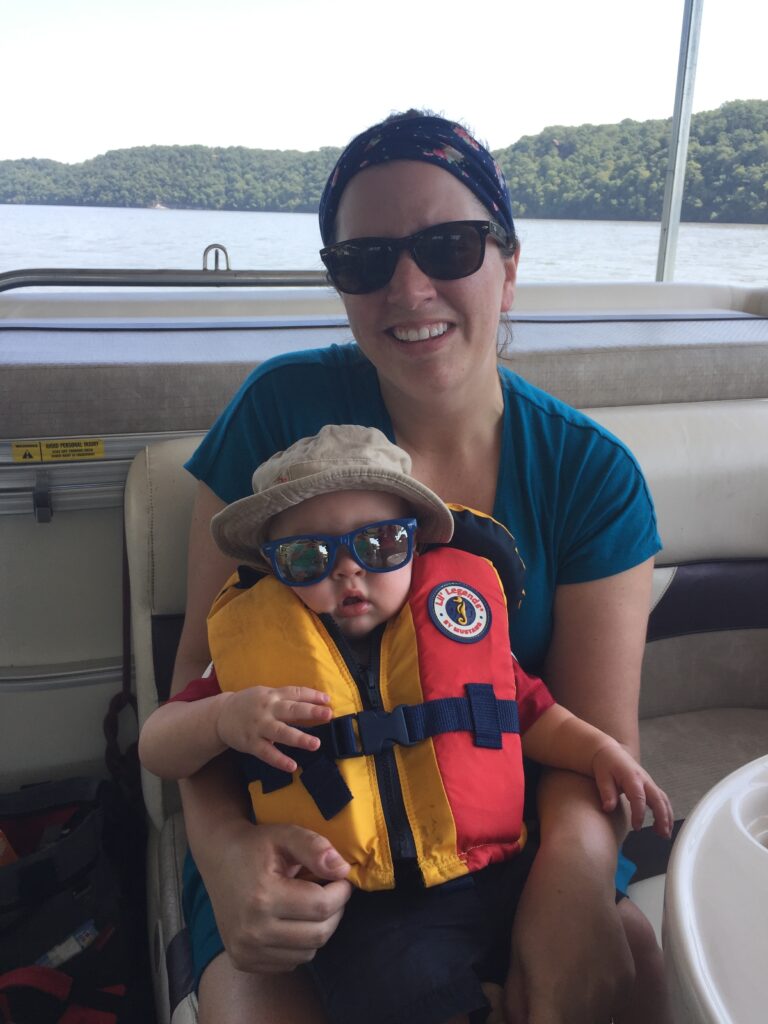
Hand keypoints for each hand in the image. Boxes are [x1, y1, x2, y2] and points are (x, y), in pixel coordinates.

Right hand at [202, 820, 352, 972]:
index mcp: (262, 897)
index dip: (341, 891)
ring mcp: (245, 951)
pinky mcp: (243, 961)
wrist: (218, 859)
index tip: (342, 879)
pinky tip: (293, 920)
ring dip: (319, 929)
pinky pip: (290, 962)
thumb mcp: (285, 835)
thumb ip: (315, 847)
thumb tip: (342, 870)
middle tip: (332, 891)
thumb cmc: (255, 846)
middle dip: (335, 912)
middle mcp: (252, 931)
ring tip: (310, 904)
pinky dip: (300, 944)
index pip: (321, 906)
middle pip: (318, 934)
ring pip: (308, 952)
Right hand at [216, 685, 332, 771]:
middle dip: (310, 713)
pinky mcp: (250, 743)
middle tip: (328, 715)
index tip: (327, 700)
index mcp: (272, 695)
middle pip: (290, 710)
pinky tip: (292, 766)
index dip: (312, 695)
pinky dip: (279, 760)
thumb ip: (285, 698)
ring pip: (281, 732)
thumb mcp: (266, 695)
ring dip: (299, 738)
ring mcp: (258, 727)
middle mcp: (267, 709)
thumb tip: (313, 702)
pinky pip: (267, 753)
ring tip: (316, 744)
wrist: (220, 715)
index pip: (295, 693)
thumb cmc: (250, 704)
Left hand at [504, 838, 634, 1023]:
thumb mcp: (516, 957)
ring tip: (564, 983)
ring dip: (578, 1013)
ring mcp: (614, 993)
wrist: (579, 873)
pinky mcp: (628, 978)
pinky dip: (597, 997)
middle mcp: (591, 1007)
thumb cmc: (539, 910)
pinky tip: (584, 969)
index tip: (535, 1013)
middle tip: (545, 1000)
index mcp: (557, 1005)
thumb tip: (521, 1021)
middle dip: (559, 1019)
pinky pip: (611, 1001)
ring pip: (594, 1019)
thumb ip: (518, 1001)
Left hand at [592, 742, 672, 836]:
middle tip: (662, 834)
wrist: (610, 753)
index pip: (638, 797)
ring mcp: (649, 783)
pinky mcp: (650, 786)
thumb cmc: (606, 765)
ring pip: (663, 800)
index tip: (636, 827)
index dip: (639, 813)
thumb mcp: (602, 777)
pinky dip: (665, 813)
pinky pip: (662, 800)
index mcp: (632, 777)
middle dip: (663, 817)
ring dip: (667, 817)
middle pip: (658, 799)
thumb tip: (608, 808)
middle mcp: (644, 780)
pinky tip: (662, 826)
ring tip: (665, 834)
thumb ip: (606, 792)